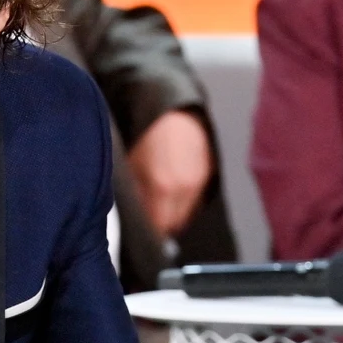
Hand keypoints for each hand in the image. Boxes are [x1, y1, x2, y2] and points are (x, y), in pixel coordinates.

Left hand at [127, 110, 212, 237]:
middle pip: (176, 223)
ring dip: (175, 213)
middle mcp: (185, 188)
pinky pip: (198, 200)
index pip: (159, 226)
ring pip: (188, 213)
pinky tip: (174, 192)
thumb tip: (139, 216)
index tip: (144, 230)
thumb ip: (136, 195)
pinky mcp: (210, 175)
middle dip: (163, 223)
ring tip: (161, 203)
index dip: (151, 231)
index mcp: (163, 187)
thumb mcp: (132, 166)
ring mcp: (200, 182)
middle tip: (151, 218)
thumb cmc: (147, 135)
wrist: (173, 112)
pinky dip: (186, 201)